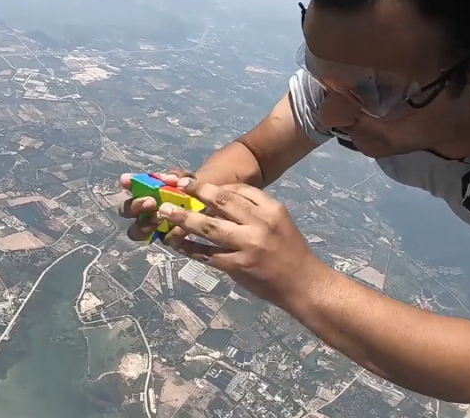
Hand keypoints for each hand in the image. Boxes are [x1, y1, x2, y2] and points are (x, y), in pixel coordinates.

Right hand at [118, 167, 194, 241]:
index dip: (127, 183)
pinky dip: (171, 234)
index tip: (127, 180)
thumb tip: (169, 179)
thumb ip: (178, 176)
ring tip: (161, 219)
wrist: (209, 206)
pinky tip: (180, 228)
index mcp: (145, 192)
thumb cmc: (192, 189)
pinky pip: (163, 240)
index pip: (130, 187)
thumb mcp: (187, 178)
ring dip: (145, 224)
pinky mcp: (168, 239)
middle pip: (126, 211)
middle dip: (136, 206)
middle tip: (152, 202)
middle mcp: (143, 211)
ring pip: (136, 231)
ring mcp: (153, 227)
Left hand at [158, 178, 323, 310]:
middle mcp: (260, 224)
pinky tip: (177, 244)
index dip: (216, 187)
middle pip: (222, 202)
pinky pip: (208, 254)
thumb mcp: (278, 222)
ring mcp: (248, 246)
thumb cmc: (290, 250)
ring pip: (210, 228)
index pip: (240, 190)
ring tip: (166, 212)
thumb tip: (219, 201)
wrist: (303, 284)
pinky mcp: (238, 267)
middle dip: (197, 192)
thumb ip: (254, 211)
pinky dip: (190, 248)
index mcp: (271, 210)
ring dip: (185, 219)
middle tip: (178, 187)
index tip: (197, 184)